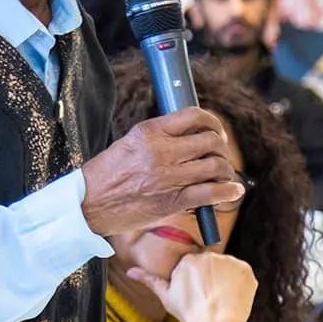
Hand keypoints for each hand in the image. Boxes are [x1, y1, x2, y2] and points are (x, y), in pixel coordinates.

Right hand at [80, 110, 243, 237]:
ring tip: (225, 174)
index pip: (193, 116)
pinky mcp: (173, 201)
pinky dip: (228, 191)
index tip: (215, 130)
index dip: (211, 121)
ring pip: (215, 165)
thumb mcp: (129, 144)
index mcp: (149, 131)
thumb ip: (157, 138)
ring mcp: (169, 176)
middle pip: (210, 140)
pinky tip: (233, 191)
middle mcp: (161, 151)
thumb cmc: (106, 175)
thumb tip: (188, 138)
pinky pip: (211, 192)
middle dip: (221, 147)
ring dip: (226, 169)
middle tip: (220, 154)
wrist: (89, 205)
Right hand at [127, 252, 254, 321]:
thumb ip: (149, 279)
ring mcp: (230, 262)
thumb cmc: (189, 314)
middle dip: (210, 279)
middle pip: (210, 265)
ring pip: (227, 268)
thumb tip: (130, 271)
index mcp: (189, 260)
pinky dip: (240, 285)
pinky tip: (232, 298)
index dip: (195, 282)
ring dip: (225, 280)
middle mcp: (209, 256)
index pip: (193, 265)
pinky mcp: (246, 270)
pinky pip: (243, 274)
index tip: (196, 296)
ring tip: (221, 301)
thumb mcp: (166, 296)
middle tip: (208, 299)